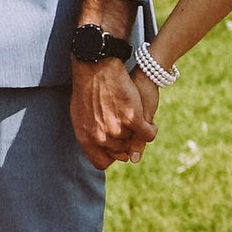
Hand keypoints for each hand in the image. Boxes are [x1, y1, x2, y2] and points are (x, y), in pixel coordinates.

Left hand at [71, 55, 160, 169]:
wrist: (97, 68)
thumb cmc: (88, 88)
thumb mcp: (80, 114)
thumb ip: (88, 133)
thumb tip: (96, 145)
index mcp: (86, 139)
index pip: (101, 163)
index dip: (112, 157)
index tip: (117, 148)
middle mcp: (100, 137)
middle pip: (121, 153)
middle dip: (126, 143)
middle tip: (129, 130)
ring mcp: (116, 129)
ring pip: (134, 143)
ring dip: (138, 135)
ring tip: (138, 123)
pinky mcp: (132, 118)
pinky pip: (147, 134)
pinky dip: (150, 131)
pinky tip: (150, 124)